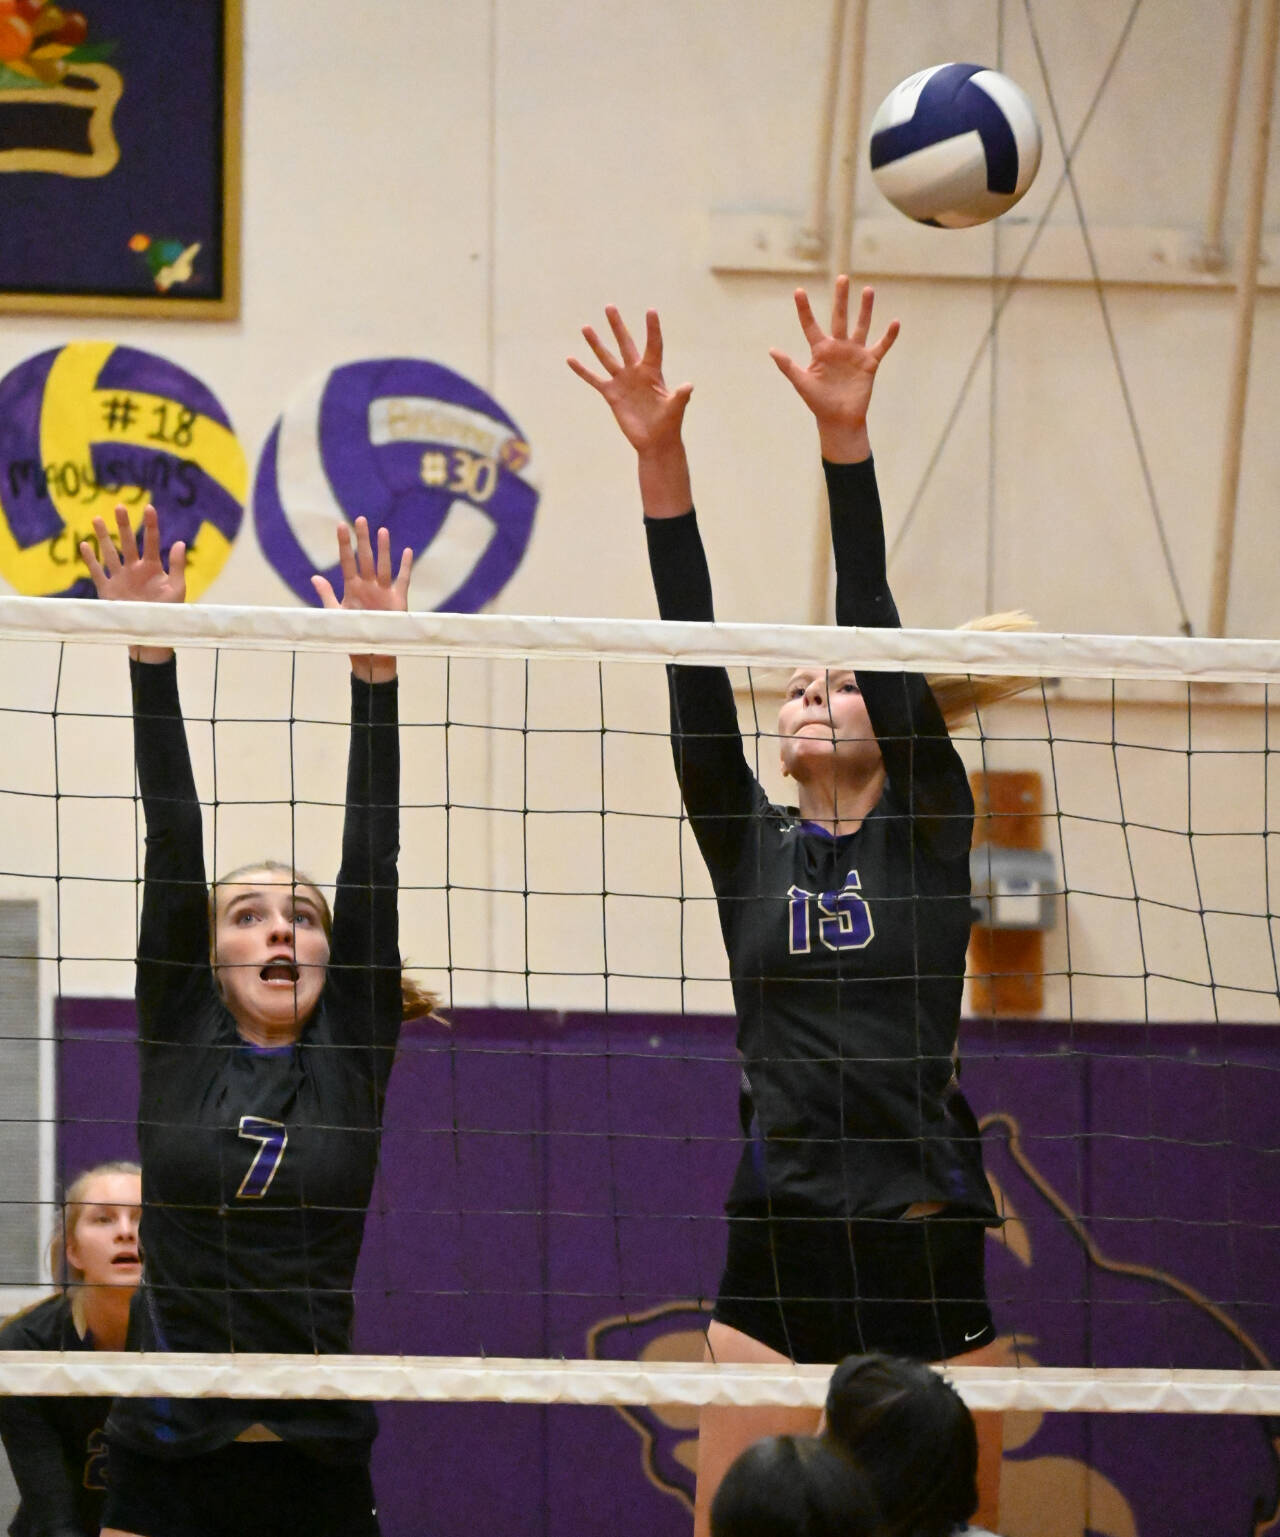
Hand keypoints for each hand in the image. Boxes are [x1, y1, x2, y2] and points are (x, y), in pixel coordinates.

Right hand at [80, 504, 184, 662]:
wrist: (152, 634)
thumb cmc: (168, 613)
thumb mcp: (177, 588)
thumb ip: (178, 566)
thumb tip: (180, 542)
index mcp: (153, 567)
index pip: (151, 542)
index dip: (150, 525)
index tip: (149, 508)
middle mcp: (135, 569)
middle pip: (128, 543)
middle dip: (123, 525)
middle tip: (119, 507)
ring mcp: (120, 578)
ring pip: (110, 553)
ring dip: (103, 537)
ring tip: (97, 519)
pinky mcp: (108, 590)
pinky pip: (97, 572)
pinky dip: (90, 559)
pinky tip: (83, 545)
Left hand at [311, 516, 411, 682]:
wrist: (370, 654)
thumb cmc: (352, 634)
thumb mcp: (336, 614)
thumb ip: (327, 595)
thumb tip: (314, 577)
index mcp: (352, 587)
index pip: (347, 561)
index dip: (344, 544)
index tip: (341, 525)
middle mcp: (368, 586)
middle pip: (365, 558)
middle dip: (363, 540)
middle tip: (360, 520)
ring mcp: (383, 592)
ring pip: (383, 566)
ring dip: (383, 550)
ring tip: (382, 531)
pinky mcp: (397, 600)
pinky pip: (402, 580)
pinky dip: (405, 567)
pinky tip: (407, 552)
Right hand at [568, 307, 692, 456]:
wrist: (655, 442)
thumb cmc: (669, 425)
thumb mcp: (675, 409)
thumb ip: (680, 396)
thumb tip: (688, 387)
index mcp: (653, 372)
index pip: (653, 345)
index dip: (652, 329)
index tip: (650, 310)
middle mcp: (636, 372)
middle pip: (625, 344)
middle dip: (617, 326)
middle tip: (609, 307)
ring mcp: (623, 382)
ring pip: (606, 358)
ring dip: (596, 343)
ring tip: (586, 327)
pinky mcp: (612, 395)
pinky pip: (594, 380)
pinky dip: (582, 370)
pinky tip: (571, 359)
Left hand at [769, 277, 898, 461]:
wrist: (839, 420)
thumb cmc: (818, 403)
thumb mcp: (802, 383)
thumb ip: (788, 366)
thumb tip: (772, 350)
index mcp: (820, 350)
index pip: (810, 325)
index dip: (804, 309)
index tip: (798, 291)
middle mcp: (838, 347)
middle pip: (839, 317)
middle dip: (841, 298)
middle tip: (842, 278)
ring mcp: (854, 353)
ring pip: (861, 326)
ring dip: (865, 309)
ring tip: (868, 290)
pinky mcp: (869, 363)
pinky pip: (881, 346)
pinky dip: (889, 336)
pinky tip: (895, 322)